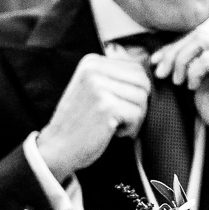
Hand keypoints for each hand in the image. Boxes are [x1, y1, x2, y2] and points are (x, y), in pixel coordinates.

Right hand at [35, 54, 150, 176]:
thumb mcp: (93, 89)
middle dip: (138, 104)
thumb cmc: (81, 122)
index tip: (116, 106)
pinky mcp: (106, 106)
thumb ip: (115, 77)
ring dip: (134, 118)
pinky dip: (130, 128)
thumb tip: (151, 71)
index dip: (135, 93)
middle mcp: (94, 69)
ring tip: (113, 124)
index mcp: (92, 61)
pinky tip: (112, 132)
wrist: (57, 148)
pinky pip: (137, 115)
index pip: (136, 69)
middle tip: (119, 118)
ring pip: (142, 98)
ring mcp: (99, 86)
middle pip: (142, 82)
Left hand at [151, 32, 208, 150]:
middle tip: (161, 73)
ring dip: (182, 61)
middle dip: (173, 53)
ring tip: (178, 82)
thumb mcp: (198, 79)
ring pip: (201, 41)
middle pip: (197, 35)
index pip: (196, 35)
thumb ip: (188, 62)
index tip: (155, 63)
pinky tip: (193, 87)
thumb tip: (160, 53)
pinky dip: (194, 71)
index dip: (173, 46)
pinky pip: (208, 58)